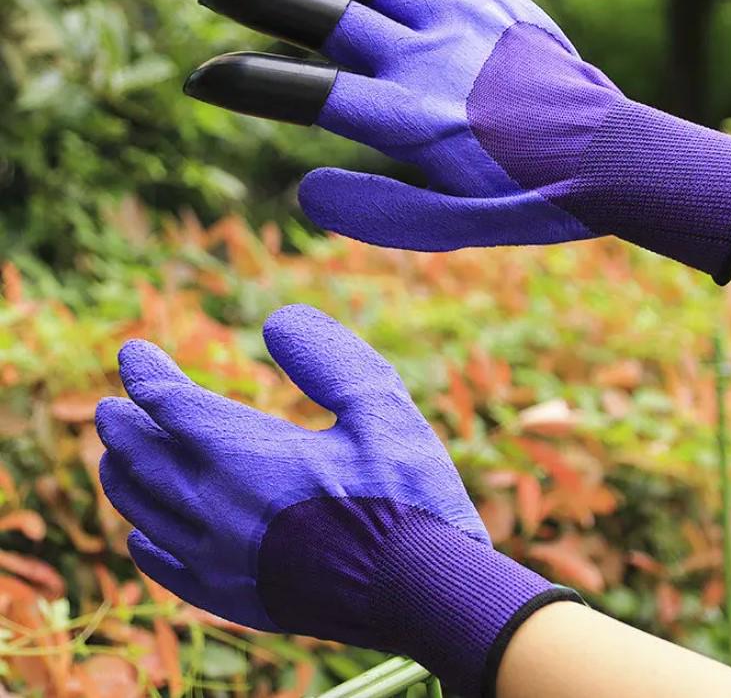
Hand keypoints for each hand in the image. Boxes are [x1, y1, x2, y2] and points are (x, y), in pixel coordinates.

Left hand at [95, 304, 577, 695]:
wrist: (425, 595)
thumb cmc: (407, 494)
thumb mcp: (380, 406)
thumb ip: (327, 358)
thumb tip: (276, 322)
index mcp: (249, 457)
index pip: (173, 406)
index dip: (147, 374)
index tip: (133, 353)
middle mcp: (219, 510)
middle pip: (145, 459)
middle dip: (124, 425)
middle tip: (112, 405)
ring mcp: (222, 561)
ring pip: (144, 512)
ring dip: (125, 477)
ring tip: (114, 458)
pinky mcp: (237, 600)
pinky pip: (167, 569)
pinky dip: (145, 542)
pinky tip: (142, 537)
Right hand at [185, 0, 730, 283]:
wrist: (612, 153)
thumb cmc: (531, 197)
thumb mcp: (457, 230)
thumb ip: (379, 215)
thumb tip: (305, 190)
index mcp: (410, 122)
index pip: (304, 92)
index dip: (244, 82)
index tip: (203, 79)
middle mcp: (424, 59)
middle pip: (321, 13)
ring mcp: (456, 20)